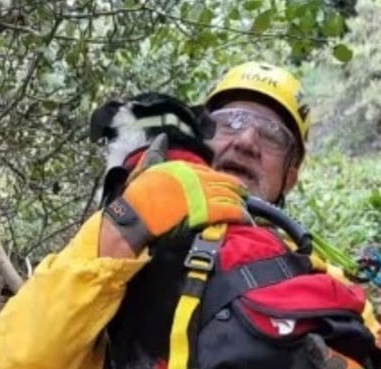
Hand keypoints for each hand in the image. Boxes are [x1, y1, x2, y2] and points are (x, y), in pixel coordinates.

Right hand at [103, 159, 249, 250]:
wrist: (133, 218)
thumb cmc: (135, 199)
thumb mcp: (144, 169)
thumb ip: (156, 153)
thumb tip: (162, 137)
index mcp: (182, 168)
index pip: (210, 173)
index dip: (222, 181)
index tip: (230, 187)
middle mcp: (195, 177)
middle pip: (225, 182)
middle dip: (236, 190)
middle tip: (245, 198)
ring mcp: (201, 193)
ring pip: (230, 196)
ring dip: (241, 204)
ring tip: (247, 211)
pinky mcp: (206, 210)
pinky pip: (230, 210)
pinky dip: (241, 215)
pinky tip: (246, 219)